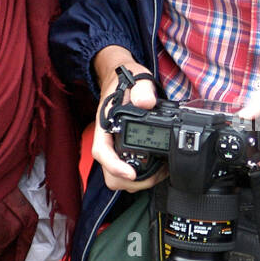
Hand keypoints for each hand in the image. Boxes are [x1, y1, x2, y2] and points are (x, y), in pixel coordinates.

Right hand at [91, 46, 167, 192]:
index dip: (114, 166)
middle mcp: (107, 140)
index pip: (101, 151)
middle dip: (131, 181)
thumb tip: (146, 102)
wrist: (122, 78)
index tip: (131, 174)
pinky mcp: (123, 151)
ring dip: (137, 182)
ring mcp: (114, 147)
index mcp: (105, 125)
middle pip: (109, 173)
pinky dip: (141, 177)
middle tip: (154, 175)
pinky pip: (127, 172)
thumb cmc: (127, 80)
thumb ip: (142, 89)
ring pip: (117, 178)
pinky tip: (158, 169)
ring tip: (158, 174)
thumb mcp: (136, 78)